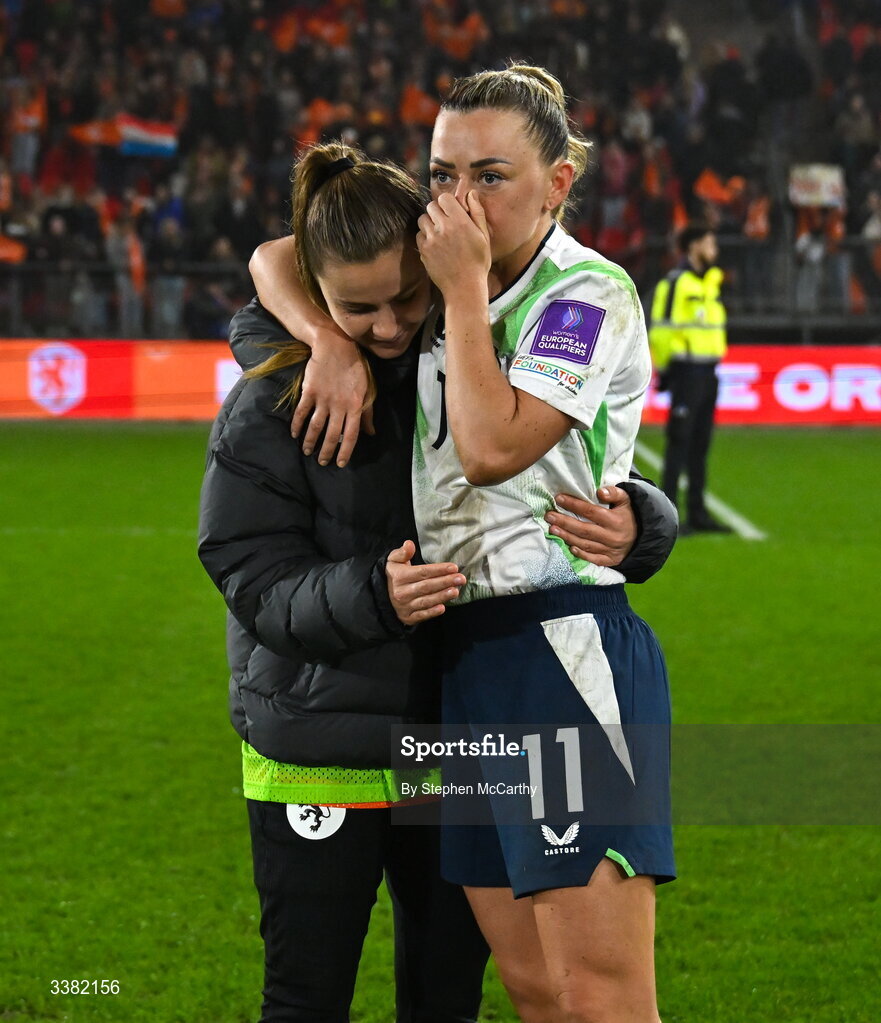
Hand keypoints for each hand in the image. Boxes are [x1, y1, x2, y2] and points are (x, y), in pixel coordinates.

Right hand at [294, 328, 374, 466]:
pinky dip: (297, 424)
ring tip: (307, 452)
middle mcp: (339, 405)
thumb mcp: (366, 389)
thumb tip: (370, 433)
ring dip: (310, 441)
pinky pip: (302, 412)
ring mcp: (323, 399)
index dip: (345, 451)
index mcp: (355, 406)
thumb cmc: (354, 368)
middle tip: (322, 462)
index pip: (351, 435)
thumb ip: (367, 412)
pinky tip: (294, 434)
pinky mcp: (310, 391)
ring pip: (315, 426)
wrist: (335, 346)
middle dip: (326, 451)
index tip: (340, 463)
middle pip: (331, 434)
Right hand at [386, 540, 465, 624]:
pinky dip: (432, 612)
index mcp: (400, 577)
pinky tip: (443, 608)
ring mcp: (405, 606)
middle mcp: (402, 592)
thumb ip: (402, 552)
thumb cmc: (394, 576)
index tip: (454, 567)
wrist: (381, 597)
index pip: (422, 572)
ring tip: (456, 591)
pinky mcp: (408, 617)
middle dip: (445, 582)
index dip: (439, 570)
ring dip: (442, 596)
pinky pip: (421, 615)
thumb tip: (409, 544)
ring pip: (426, 601)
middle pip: (427, 586)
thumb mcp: (393, 561)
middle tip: (461, 579)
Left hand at [416, 191, 490, 296]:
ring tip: (439, 233)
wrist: (464, 288)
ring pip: (422, 220)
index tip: (452, 211)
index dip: (447, 203)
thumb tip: (470, 193)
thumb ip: (477, 212)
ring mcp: (431, 240)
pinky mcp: (424, 251)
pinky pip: (419, 235)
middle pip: (431, 206)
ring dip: (429, 223)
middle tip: (445, 222)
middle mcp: (444, 228)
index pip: (444, 198)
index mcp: (460, 222)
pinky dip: (425, 237)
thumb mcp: (484, 237)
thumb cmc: (478, 263)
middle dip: (437, 211)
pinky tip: (435, 245)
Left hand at [545, 486, 636, 566]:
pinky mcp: (610, 560)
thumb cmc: (629, 515)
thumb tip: (600, 491)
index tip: (559, 498)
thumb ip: (614, 493)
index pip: (591, 512)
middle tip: (549, 516)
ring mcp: (611, 550)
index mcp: (615, 520)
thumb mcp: (626, 500)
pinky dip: (581, 554)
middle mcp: (612, 536)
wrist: (643, 537)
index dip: (574, 505)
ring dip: (567, 537)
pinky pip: (593, 559)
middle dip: (565, 522)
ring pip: (586, 544)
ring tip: (553, 528)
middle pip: (584, 529)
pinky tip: (569, 547)